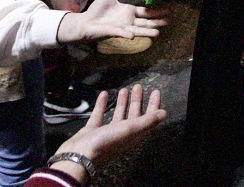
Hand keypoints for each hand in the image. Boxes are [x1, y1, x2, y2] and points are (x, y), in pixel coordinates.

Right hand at [51, 85, 166, 176]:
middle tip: (139, 86)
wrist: (79, 156)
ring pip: (118, 115)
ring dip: (122, 102)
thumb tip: (164, 114)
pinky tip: (104, 94)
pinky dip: (102, 104)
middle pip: (133, 115)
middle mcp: (122, 134)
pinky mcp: (93, 131)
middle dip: (137, 101)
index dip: (153, 106)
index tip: (155, 91)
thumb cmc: (106, 143)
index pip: (147, 119)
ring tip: (124, 89)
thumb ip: (147, 121)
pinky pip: (100, 115)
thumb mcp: (129, 130)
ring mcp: (107, 133)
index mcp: (133, 135)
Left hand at [56, 0, 167, 42]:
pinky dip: (126, 34)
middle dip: (157, 22)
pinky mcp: (113, 32)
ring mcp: (122, 28)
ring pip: (137, 30)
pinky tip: (132, 36)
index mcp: (129, 12)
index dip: (156, 11)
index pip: (145, 11)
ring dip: (146, 32)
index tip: (168, 10)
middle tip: (169, 21)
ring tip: (157, 33)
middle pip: (146, 22)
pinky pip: (120, 33)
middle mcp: (128, 21)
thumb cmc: (97, 10)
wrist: (86, 21)